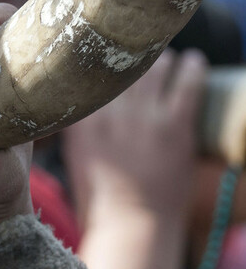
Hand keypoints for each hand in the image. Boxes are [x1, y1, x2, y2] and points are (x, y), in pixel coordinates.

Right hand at [63, 48, 206, 224]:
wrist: (131, 223)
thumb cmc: (99, 195)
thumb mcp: (74, 151)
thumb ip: (76, 121)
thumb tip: (76, 98)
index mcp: (80, 118)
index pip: (85, 70)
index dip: (93, 54)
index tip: (97, 45)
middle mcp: (109, 111)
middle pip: (119, 62)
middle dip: (127, 51)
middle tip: (133, 45)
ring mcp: (144, 116)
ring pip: (154, 66)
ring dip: (160, 58)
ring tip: (163, 56)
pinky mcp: (175, 125)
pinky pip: (187, 84)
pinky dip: (192, 68)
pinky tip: (193, 60)